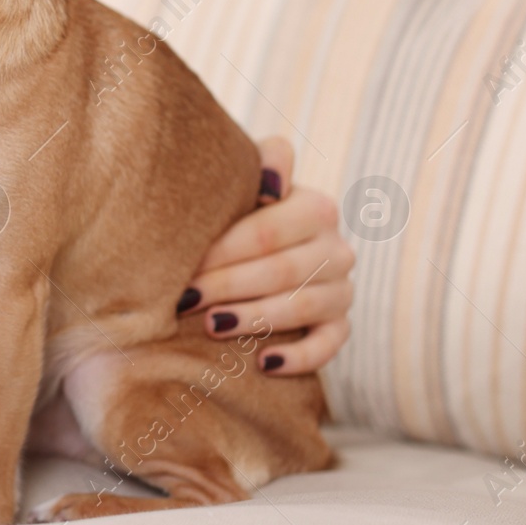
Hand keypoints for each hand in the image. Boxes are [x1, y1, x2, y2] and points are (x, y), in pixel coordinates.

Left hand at [178, 137, 353, 374]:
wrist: (262, 246)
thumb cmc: (245, 210)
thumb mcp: (251, 178)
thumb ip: (266, 161)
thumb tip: (270, 185)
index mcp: (317, 208)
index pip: (267, 233)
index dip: (223, 252)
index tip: (183, 266)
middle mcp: (337, 249)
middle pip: (280, 271)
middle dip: (227, 286)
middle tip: (185, 299)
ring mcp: (342, 289)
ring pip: (302, 307)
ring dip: (255, 319)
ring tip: (211, 325)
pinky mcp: (340, 324)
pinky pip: (329, 345)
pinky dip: (299, 356)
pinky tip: (264, 363)